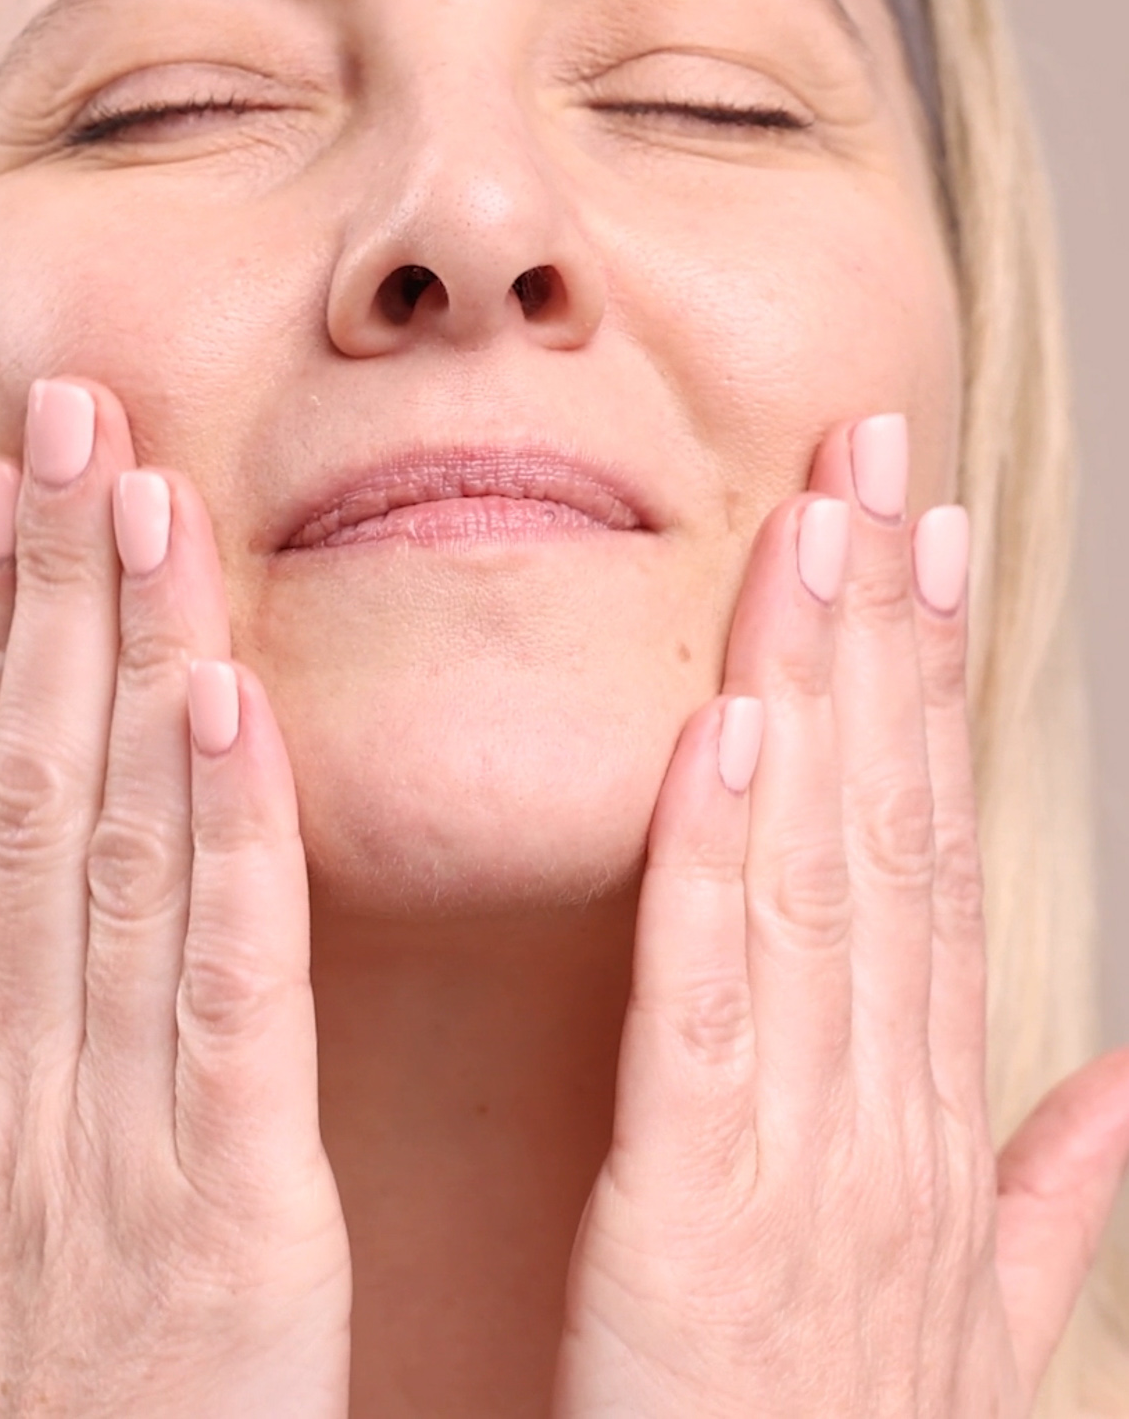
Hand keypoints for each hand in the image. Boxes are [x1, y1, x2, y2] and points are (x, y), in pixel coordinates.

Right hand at [0, 379, 350, 1416]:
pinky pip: (228, 988)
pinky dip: (229, 838)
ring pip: (125, 851)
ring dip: (132, 658)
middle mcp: (18, 1086)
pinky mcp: (232, 1206)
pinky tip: (229, 699)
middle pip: (35, 793)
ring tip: (142, 495)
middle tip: (67, 418)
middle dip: (50, 596)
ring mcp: (114, 1139)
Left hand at [553, 413, 1128, 1417]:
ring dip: (819, 688)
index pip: (933, 848)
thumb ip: (1044, 1203)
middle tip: (880, 454)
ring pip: (817, 871)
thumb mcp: (974, 1329)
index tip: (931, 541)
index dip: (936, 684)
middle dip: (887, 627)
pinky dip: (718, 862)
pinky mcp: (698, 1208)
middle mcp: (889, 1103)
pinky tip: (719, 733)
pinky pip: (709, 1001)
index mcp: (929, 1113)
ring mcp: (808, 1150)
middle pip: (888, 818)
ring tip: (824, 528)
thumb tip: (1126, 1091)